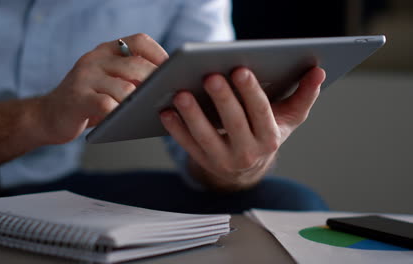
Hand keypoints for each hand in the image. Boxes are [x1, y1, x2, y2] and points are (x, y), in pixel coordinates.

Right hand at [38, 33, 167, 143]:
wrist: (48, 116)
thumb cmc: (87, 102)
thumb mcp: (108, 82)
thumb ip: (130, 78)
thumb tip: (167, 87)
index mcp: (106, 51)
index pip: (139, 40)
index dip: (160, 54)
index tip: (173, 71)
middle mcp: (95, 58)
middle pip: (136, 65)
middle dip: (156, 83)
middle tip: (166, 98)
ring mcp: (85, 77)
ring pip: (126, 88)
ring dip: (140, 103)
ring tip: (148, 113)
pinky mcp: (77, 97)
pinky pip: (107, 106)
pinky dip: (121, 115)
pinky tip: (126, 121)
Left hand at [160, 67, 325, 190]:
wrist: (247, 167)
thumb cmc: (265, 133)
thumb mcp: (288, 118)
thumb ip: (303, 95)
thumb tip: (318, 71)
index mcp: (270, 137)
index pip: (261, 112)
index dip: (250, 92)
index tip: (240, 69)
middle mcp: (249, 152)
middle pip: (233, 123)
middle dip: (222, 99)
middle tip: (209, 76)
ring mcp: (224, 160)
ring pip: (206, 137)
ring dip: (192, 116)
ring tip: (181, 94)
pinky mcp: (204, 162)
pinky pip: (188, 146)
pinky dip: (176, 130)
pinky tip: (166, 112)